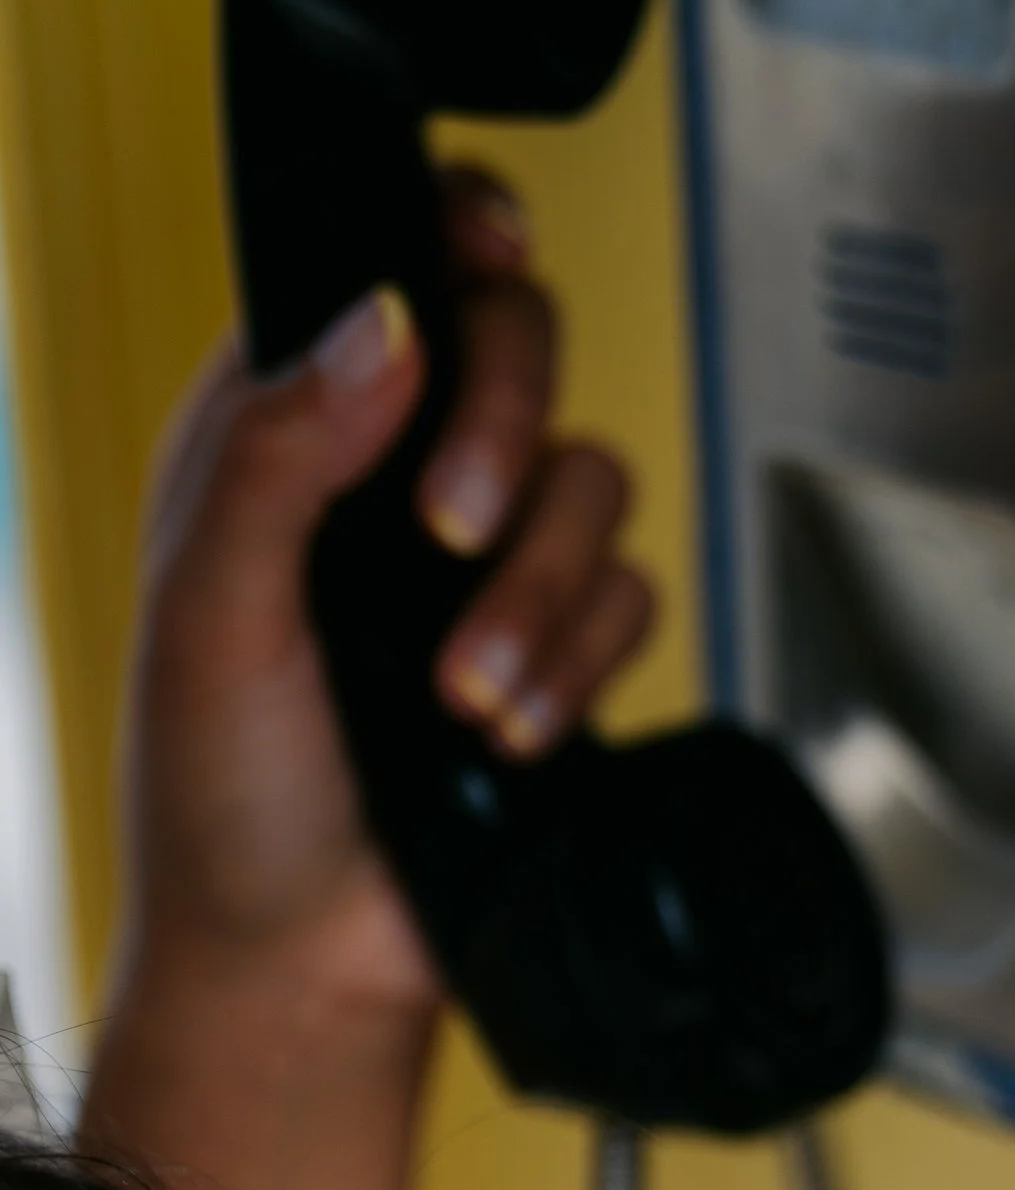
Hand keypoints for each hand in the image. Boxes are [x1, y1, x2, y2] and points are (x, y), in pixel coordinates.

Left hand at [113, 167, 656, 1026]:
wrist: (305, 961)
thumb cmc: (219, 799)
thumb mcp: (208, 611)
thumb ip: (279, 452)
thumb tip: (381, 323)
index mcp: (284, 429)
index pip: (385, 267)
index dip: (451, 228)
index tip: (484, 242)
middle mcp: (393, 472)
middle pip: (519, 341)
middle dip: (503, 430)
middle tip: (449, 528)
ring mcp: (486, 555)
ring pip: (591, 477)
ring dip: (535, 592)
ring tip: (464, 693)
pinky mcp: (560, 639)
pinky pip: (631, 596)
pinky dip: (574, 666)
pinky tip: (507, 731)